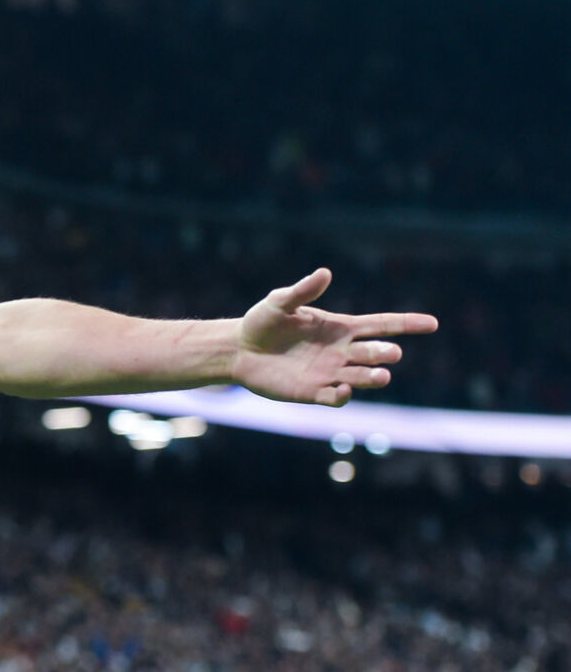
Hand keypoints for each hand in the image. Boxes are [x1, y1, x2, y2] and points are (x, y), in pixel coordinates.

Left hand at [232, 268, 438, 406]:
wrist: (238, 350)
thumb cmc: (261, 322)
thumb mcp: (280, 302)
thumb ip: (302, 291)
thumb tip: (325, 273)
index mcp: (340, 328)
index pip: (382, 324)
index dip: (407, 323)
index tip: (432, 324)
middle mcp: (341, 352)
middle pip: (374, 353)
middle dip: (385, 353)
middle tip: (390, 353)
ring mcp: (329, 373)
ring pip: (361, 378)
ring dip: (373, 378)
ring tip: (381, 375)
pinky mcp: (312, 392)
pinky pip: (335, 398)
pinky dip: (343, 397)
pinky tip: (342, 391)